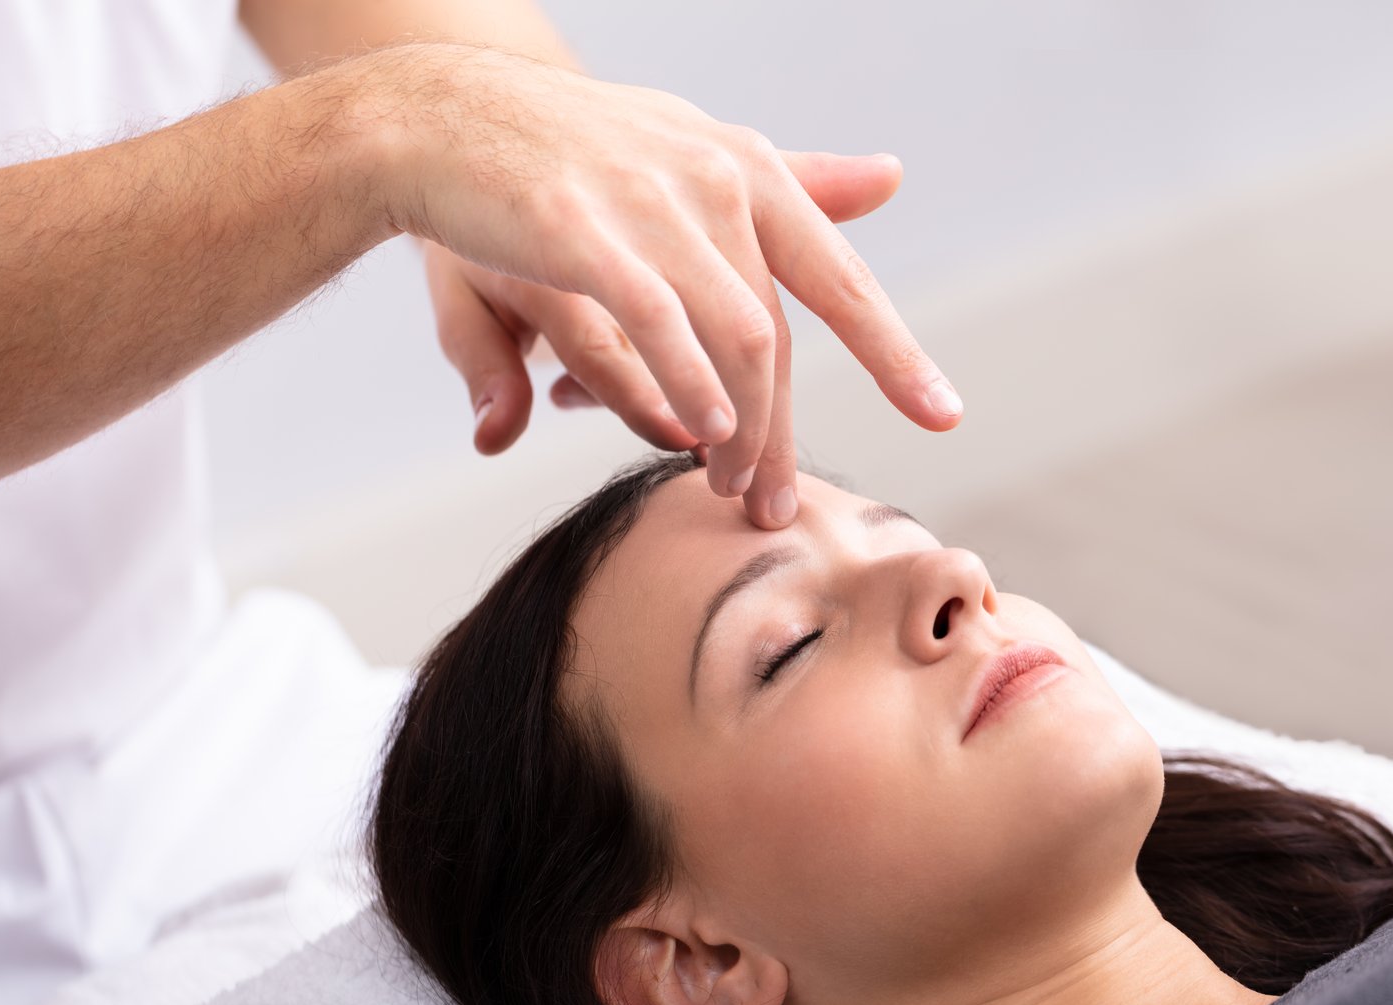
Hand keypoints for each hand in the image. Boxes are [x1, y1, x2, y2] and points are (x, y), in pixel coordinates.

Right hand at [362, 43, 961, 527]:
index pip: (840, 278)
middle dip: (784, 432)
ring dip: (742, 428)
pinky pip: (662, 325)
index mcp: (750, 171)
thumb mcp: (695, 152)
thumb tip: (892, 176)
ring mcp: (655, 204)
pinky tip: (699, 431)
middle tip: (773, 503)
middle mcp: (718, 181)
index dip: (894, 352)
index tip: (943, 416)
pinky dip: (689, 384)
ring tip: (727, 484)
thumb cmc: (580, 148)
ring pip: (737, 339)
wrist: (448, 112)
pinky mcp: (586, 233)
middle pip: (781, 335)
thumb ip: (794, 180)